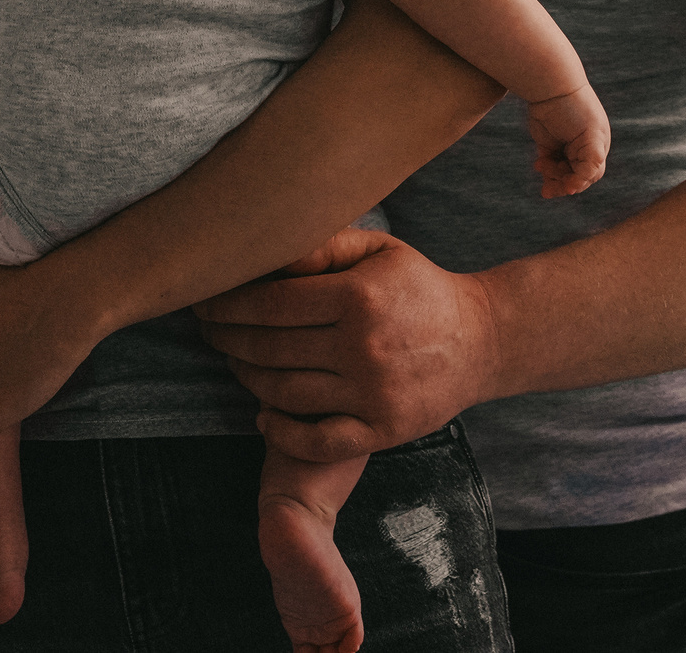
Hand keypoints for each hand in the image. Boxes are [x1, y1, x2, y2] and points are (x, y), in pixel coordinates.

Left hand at [193, 228, 496, 462]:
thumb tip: (264, 252)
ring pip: (285, 392)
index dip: (227, 305)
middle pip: (270, 349)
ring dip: (247, 378)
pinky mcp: (383, 430)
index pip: (270, 304)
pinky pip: (318, 441)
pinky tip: (263, 417)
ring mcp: (373, 393)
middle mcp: (364, 346)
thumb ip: (322, 245)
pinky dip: (281, 433)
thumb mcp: (377, 249)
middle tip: (209, 331)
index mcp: (359, 296)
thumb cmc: (417, 287)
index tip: (204, 302)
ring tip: (234, 361)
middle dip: (227, 339)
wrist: (481, 339)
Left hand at [524, 82, 610, 198]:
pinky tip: (538, 165)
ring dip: (552, 178)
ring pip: (561, 173)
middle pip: (575, 176)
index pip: (592, 174)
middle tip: (550, 187)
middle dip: (563, 183)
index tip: (567, 187)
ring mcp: (565, 146)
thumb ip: (592, 160)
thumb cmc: (576, 109)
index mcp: (597, 147)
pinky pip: (549, 164)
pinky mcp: (548, 144)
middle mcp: (583, 149)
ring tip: (541, 168)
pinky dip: (544, 170)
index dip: (580, 182)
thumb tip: (582, 183)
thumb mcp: (591, 135)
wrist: (552, 88)